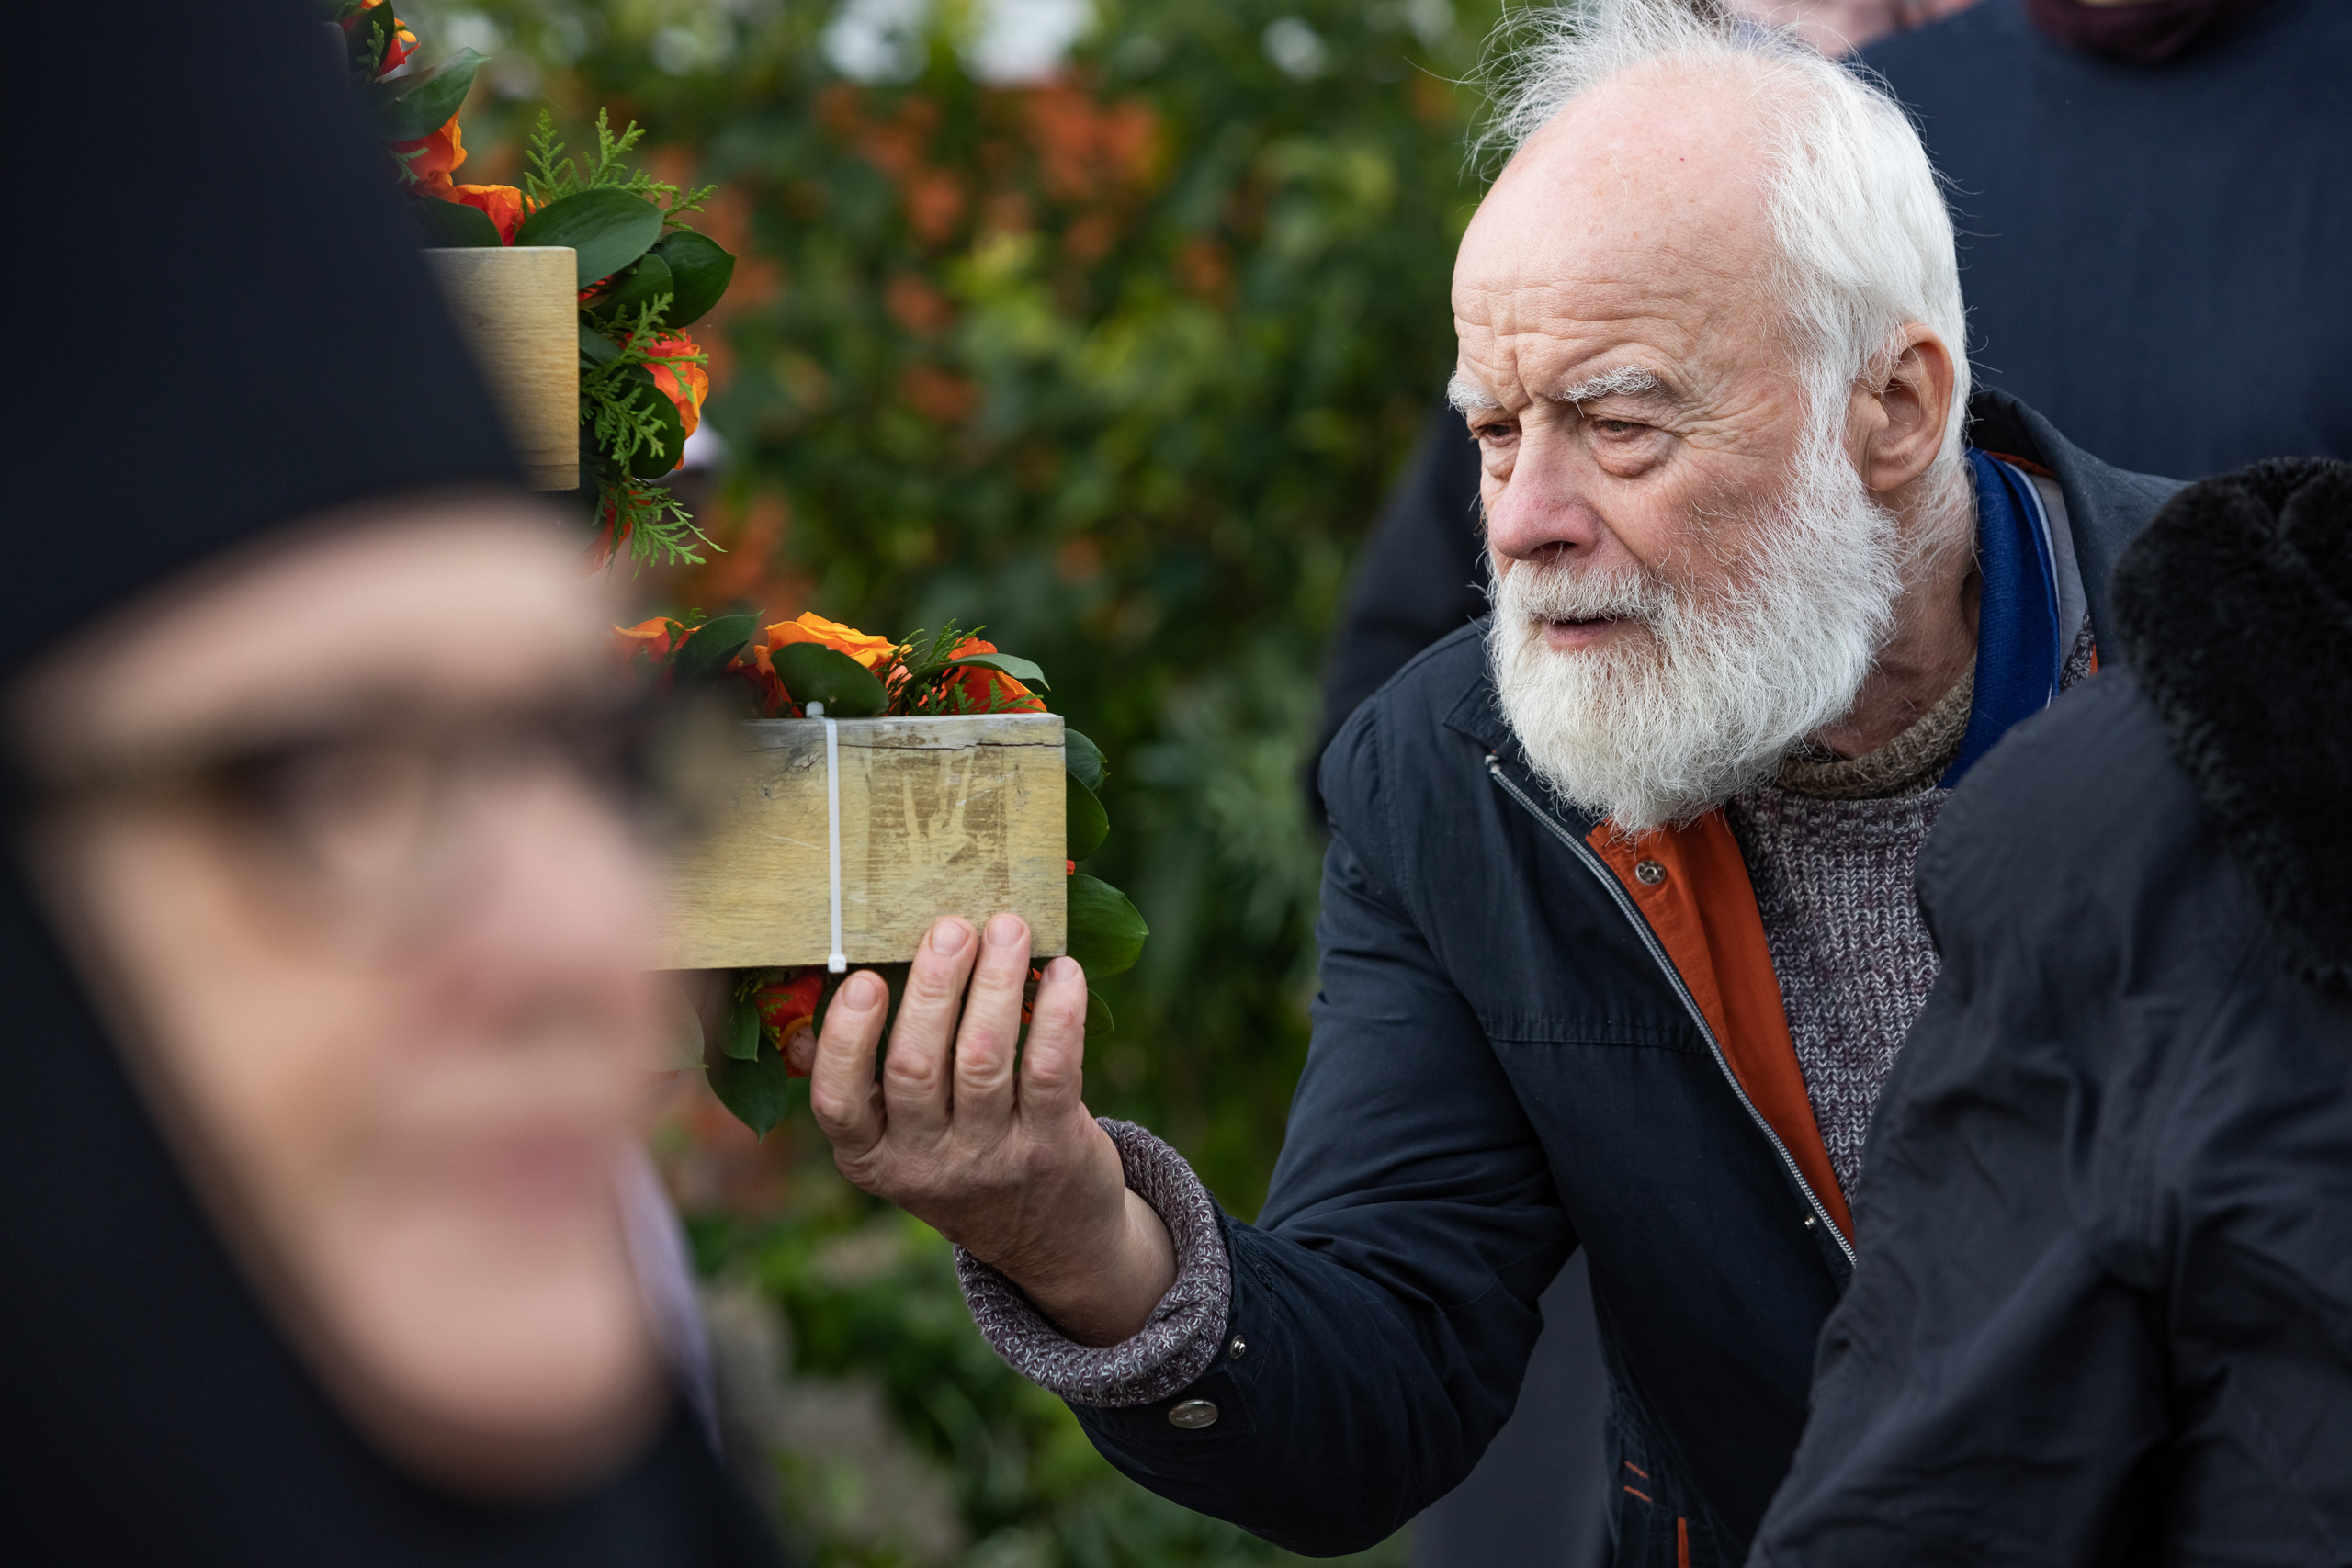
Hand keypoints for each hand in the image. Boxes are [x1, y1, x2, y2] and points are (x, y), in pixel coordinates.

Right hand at [808, 913, 1174, 1345]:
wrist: (1050, 1239)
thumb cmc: (964, 1154)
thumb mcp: (906, 1139)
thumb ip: (885, 1071)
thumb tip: (877, 960)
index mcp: (871, 1156)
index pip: (837, 1102)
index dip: (845, 1039)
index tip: (863, 979)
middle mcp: (925, 1163)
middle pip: (916, 1067)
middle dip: (933, 988)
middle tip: (951, 926)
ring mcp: (991, 1158)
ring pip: (985, 1060)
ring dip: (997, 983)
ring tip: (1009, 926)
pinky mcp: (1053, 1148)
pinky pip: (1053, 1070)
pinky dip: (1059, 1013)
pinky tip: (1065, 970)